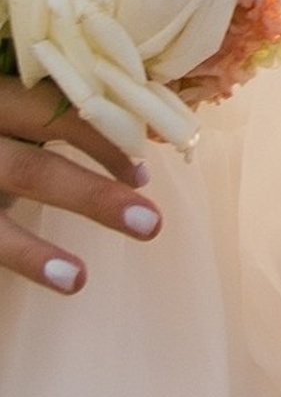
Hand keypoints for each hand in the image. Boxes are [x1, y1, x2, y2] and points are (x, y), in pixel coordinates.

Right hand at [0, 73, 160, 292]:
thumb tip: (142, 144)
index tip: (143, 173)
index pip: (54, 115)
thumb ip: (53, 121)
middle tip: (151, 223)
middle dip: (91, 197)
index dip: (104, 142)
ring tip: (78, 281)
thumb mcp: (10, 114)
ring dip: (33, 254)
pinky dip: (13, 258)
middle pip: (29, 169)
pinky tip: (44, 282)